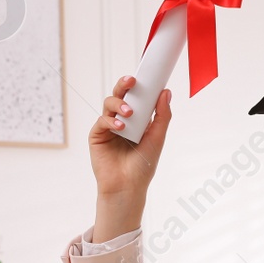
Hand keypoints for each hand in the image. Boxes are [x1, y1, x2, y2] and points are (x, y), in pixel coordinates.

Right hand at [88, 75, 170, 240]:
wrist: (128, 186)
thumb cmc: (143, 165)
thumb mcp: (157, 137)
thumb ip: (162, 115)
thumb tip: (166, 92)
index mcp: (137, 119)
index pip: (137, 97)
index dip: (140, 86)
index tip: (147, 75)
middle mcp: (122, 120)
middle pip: (120, 95)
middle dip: (124, 85)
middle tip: (132, 81)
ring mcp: (108, 127)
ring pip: (109, 104)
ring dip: (119, 104)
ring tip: (129, 113)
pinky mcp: (97, 135)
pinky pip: (102, 121)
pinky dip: (111, 121)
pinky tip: (120, 128)